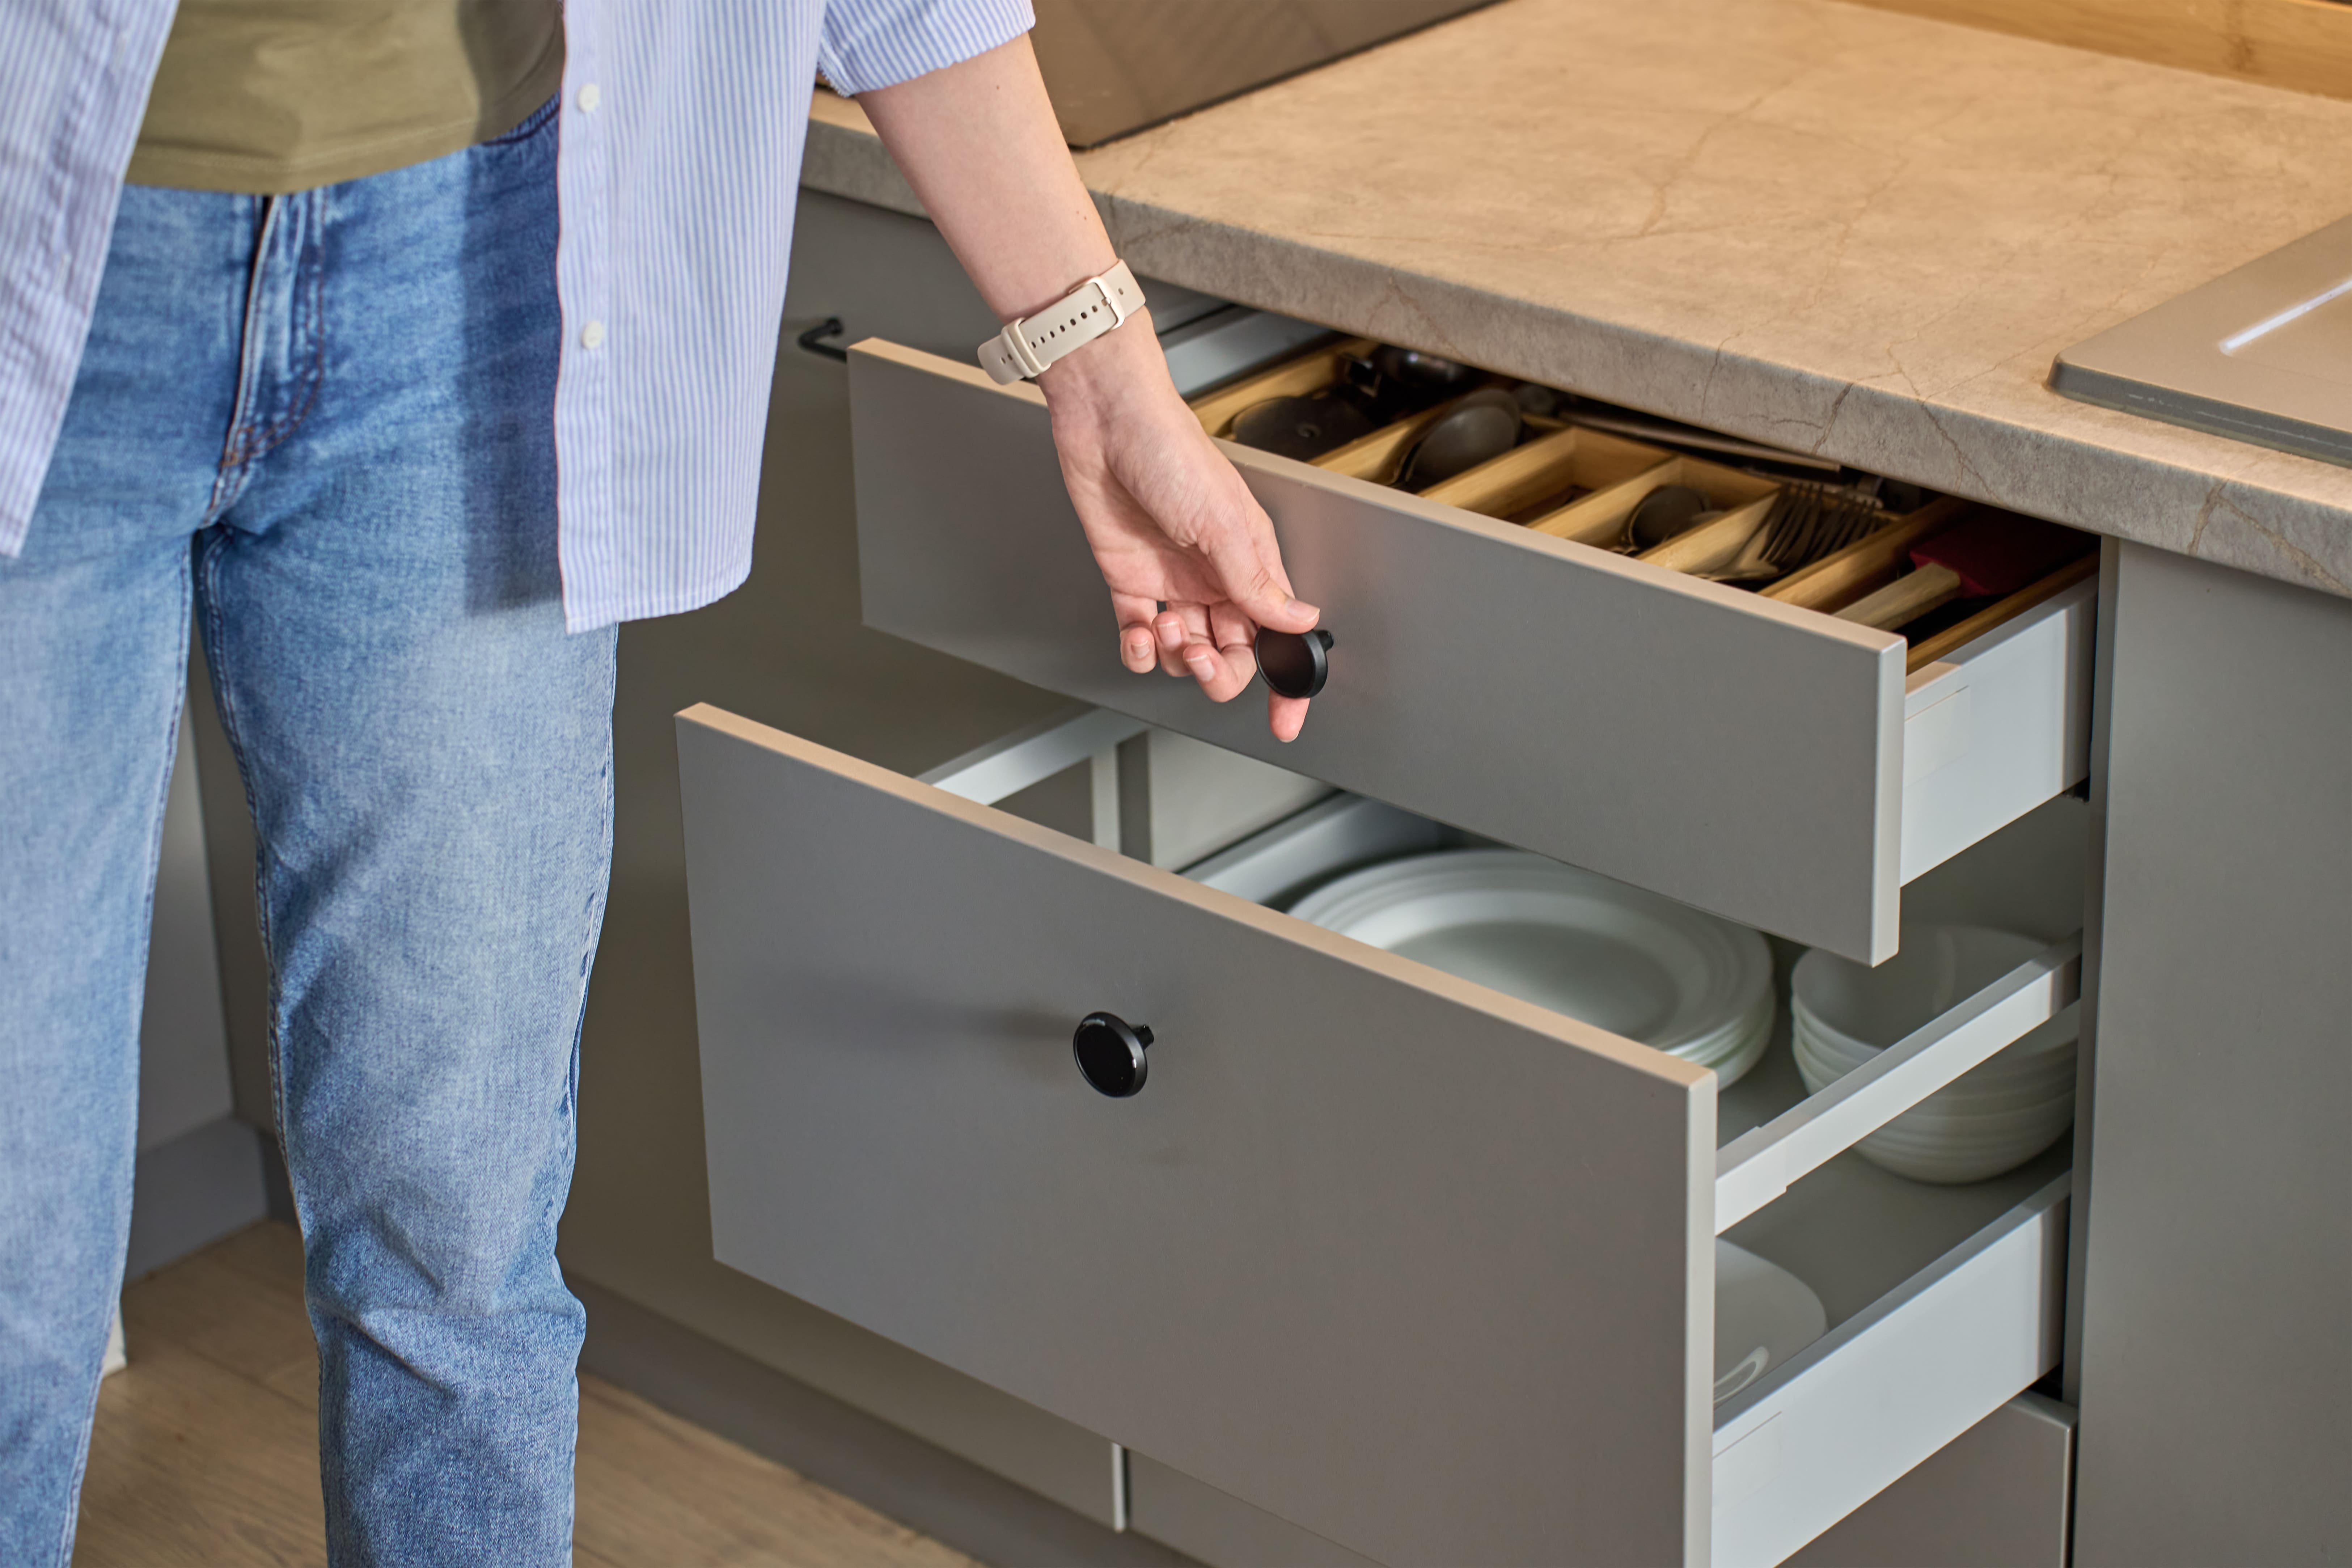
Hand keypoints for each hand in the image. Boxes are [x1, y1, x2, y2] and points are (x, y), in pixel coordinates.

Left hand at [1038, 315, 1321, 741]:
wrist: (1108, 426)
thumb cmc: (1172, 454)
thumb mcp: (1224, 523)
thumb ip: (1257, 582)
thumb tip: (1299, 620)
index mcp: (1252, 564)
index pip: (1278, 636)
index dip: (1286, 682)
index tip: (1286, 720)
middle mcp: (1216, 579)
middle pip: (1231, 655)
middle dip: (1218, 671)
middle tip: (1199, 655)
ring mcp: (1174, 583)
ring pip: (1185, 652)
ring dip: (1175, 654)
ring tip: (1163, 624)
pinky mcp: (1131, 583)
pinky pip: (1140, 638)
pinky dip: (1139, 649)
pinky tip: (1140, 633)